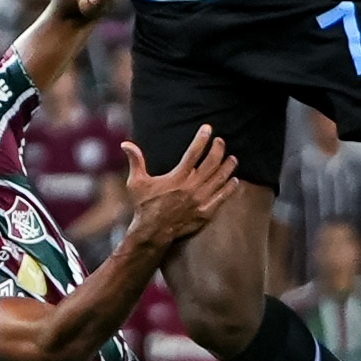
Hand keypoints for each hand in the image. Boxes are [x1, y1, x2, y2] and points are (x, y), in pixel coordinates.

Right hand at [122, 126, 238, 246]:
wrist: (152, 232)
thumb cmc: (144, 206)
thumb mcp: (136, 183)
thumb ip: (135, 161)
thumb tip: (125, 144)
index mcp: (177, 177)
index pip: (194, 153)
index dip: (202, 139)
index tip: (208, 128)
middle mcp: (191, 187)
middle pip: (211, 164)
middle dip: (218, 149)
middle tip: (221, 141)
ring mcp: (200, 200)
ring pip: (219, 179)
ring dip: (228, 167)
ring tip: (233, 158)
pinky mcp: (205, 213)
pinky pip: (222, 198)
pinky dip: (230, 188)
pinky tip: (235, 181)